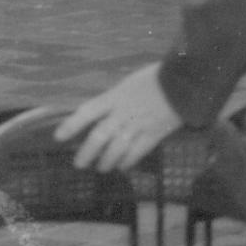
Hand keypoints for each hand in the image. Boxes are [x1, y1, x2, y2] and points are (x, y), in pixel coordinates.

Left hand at [56, 64, 184, 172]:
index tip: (58, 137)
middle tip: (79, 164)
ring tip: (101, 168)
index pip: (88, 111)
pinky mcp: (156, 133)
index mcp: (116, 97)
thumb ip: (115, 99)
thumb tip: (101, 113)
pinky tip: (123, 166)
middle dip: (87, 152)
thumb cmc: (157, 77)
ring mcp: (140, 124)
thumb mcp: (129, 83)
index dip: (71, 125)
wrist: (186, 81)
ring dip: (106, 161)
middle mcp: (124, 112)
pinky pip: (138, 152)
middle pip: (100, 136)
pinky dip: (128, 161)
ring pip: (117, 148)